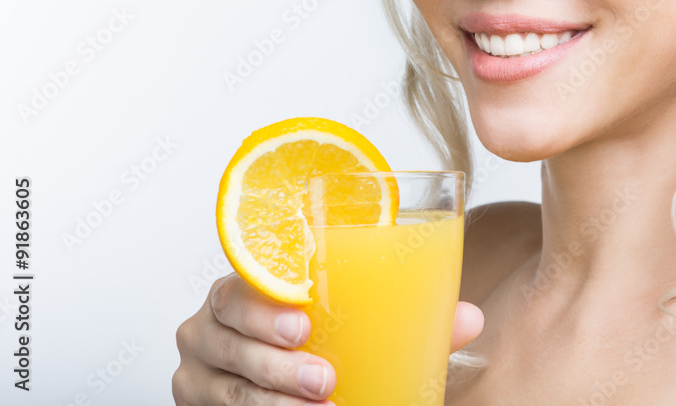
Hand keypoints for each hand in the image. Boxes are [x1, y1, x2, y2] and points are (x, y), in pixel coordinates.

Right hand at [173, 272, 483, 404]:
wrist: (281, 380)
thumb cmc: (315, 337)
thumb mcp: (355, 323)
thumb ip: (408, 317)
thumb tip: (468, 319)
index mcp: (243, 290)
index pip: (236, 288)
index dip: (264, 305)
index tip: (303, 322)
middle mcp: (209, 330)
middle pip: (230, 342)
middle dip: (277, 365)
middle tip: (324, 379)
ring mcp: (200, 375)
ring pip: (227, 391)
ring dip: (273, 403)